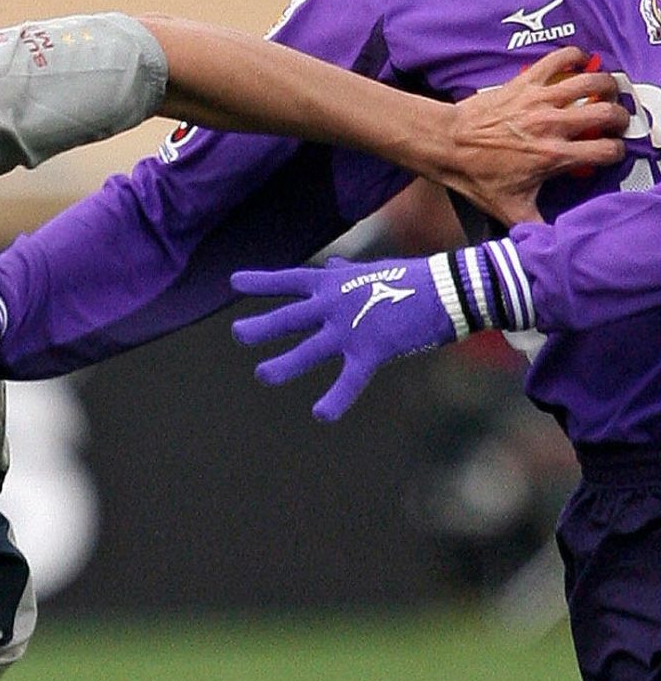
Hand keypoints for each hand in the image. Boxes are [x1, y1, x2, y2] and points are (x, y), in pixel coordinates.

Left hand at [230, 255, 456, 420]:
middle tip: (237, 334)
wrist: (448, 289)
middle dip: (260, 328)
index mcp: (331, 284)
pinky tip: (320, 414)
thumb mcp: (368, 271)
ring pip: (307, 351)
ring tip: (262, 375)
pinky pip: (348, 380)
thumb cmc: (410, 279)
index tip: (233, 282)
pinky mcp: (370, 350)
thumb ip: (342, 274)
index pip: (288, 280)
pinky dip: (334, 398)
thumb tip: (329, 266)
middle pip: (288, 318)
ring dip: (283, 365)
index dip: (260, 282)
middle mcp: (333, 305)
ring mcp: (349, 328)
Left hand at [436, 47, 626, 224]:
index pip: (607, 151)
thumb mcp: (508, 208)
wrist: (444, 143)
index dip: (615, 152)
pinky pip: (559, 59)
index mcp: (554, 156)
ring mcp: (539, 100)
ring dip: (607, 86)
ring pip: (591, 82)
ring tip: (607, 94)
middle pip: (608, 114)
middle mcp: (552, 125)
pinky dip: (575, 56)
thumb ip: (536, 227)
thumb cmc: (475, 175)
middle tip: (614, 122)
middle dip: (619, 118)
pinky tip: (580, 64)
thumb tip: (552, 245)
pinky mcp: (525, 83)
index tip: (609, 153)